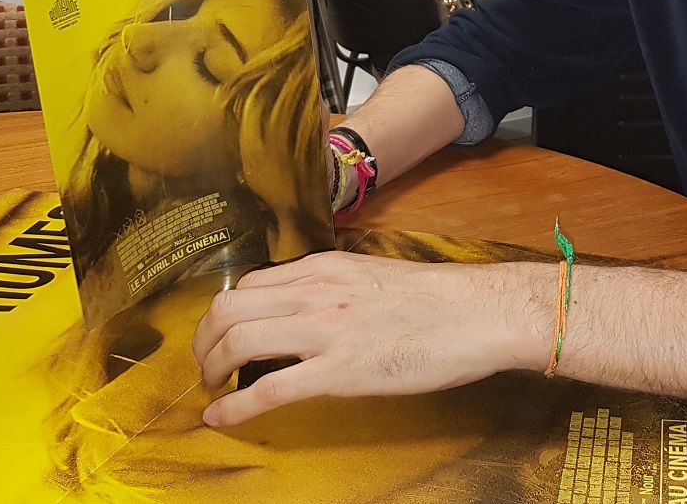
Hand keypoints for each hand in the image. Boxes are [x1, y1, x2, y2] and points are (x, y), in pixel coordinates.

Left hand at [191, 251, 554, 426]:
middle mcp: (317, 291)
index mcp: (327, 267)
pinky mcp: (341, 371)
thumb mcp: (377, 276)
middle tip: (205, 366)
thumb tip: (311, 308)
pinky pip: (268, 389)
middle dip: (204, 341)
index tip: (221, 335)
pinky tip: (220, 419)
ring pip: (238, 341)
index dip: (225, 313)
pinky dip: (233, 408)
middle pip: (229, 307)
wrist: (482, 312)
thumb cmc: (441, 300)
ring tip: (212, 389)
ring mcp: (327, 330)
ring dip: (211, 369)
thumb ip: (337, 286)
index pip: (251, 282)